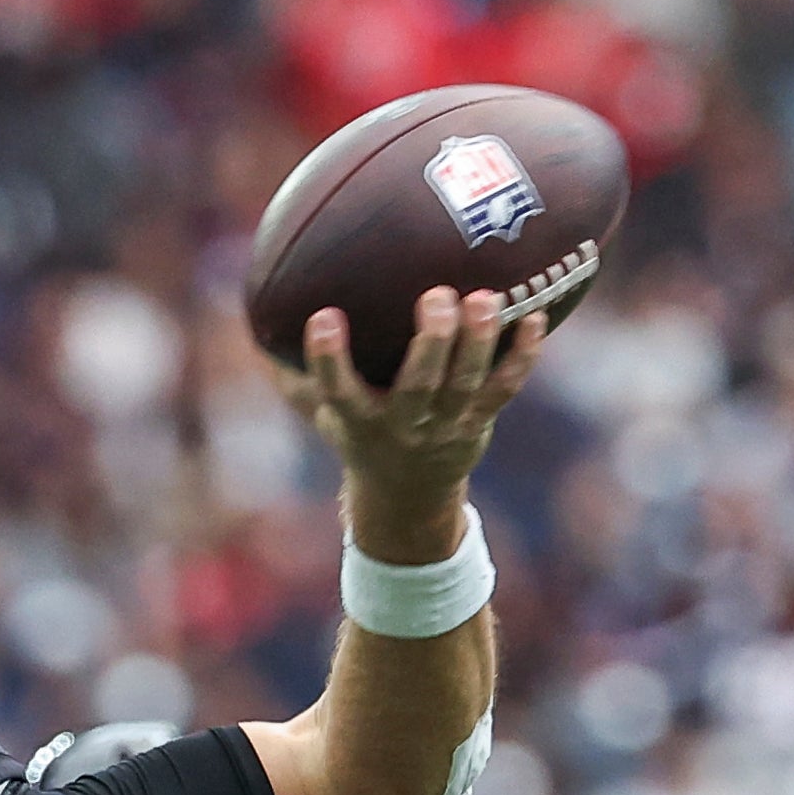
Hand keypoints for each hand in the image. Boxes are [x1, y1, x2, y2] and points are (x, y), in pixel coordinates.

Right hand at [276, 289, 553, 554]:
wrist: (408, 497)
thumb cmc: (361, 436)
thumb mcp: (322, 414)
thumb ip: (294, 374)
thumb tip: (257, 319)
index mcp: (359, 419)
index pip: (337, 389)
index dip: (329, 357)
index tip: (323, 316)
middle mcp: (404, 423)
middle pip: (419, 385)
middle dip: (430, 343)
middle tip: (436, 297)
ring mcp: (446, 423)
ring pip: (467, 383)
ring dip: (477, 342)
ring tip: (484, 299)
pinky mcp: (479, 419)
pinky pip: (505, 386)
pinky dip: (523, 355)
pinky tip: (536, 315)